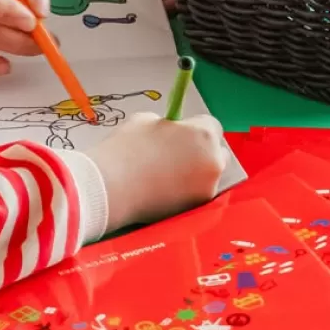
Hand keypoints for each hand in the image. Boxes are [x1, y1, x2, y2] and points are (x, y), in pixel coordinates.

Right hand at [88, 111, 227, 231]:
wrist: (111, 188)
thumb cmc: (127, 148)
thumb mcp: (147, 120)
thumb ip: (169, 126)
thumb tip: (173, 133)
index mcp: (203, 135)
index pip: (212, 125)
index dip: (195, 127)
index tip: (182, 133)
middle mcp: (214, 161)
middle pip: (217, 152)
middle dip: (202, 150)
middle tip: (178, 153)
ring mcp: (208, 188)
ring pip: (209, 175)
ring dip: (197, 172)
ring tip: (170, 174)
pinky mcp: (196, 209)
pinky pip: (198, 193)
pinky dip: (188, 190)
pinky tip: (167, 189)